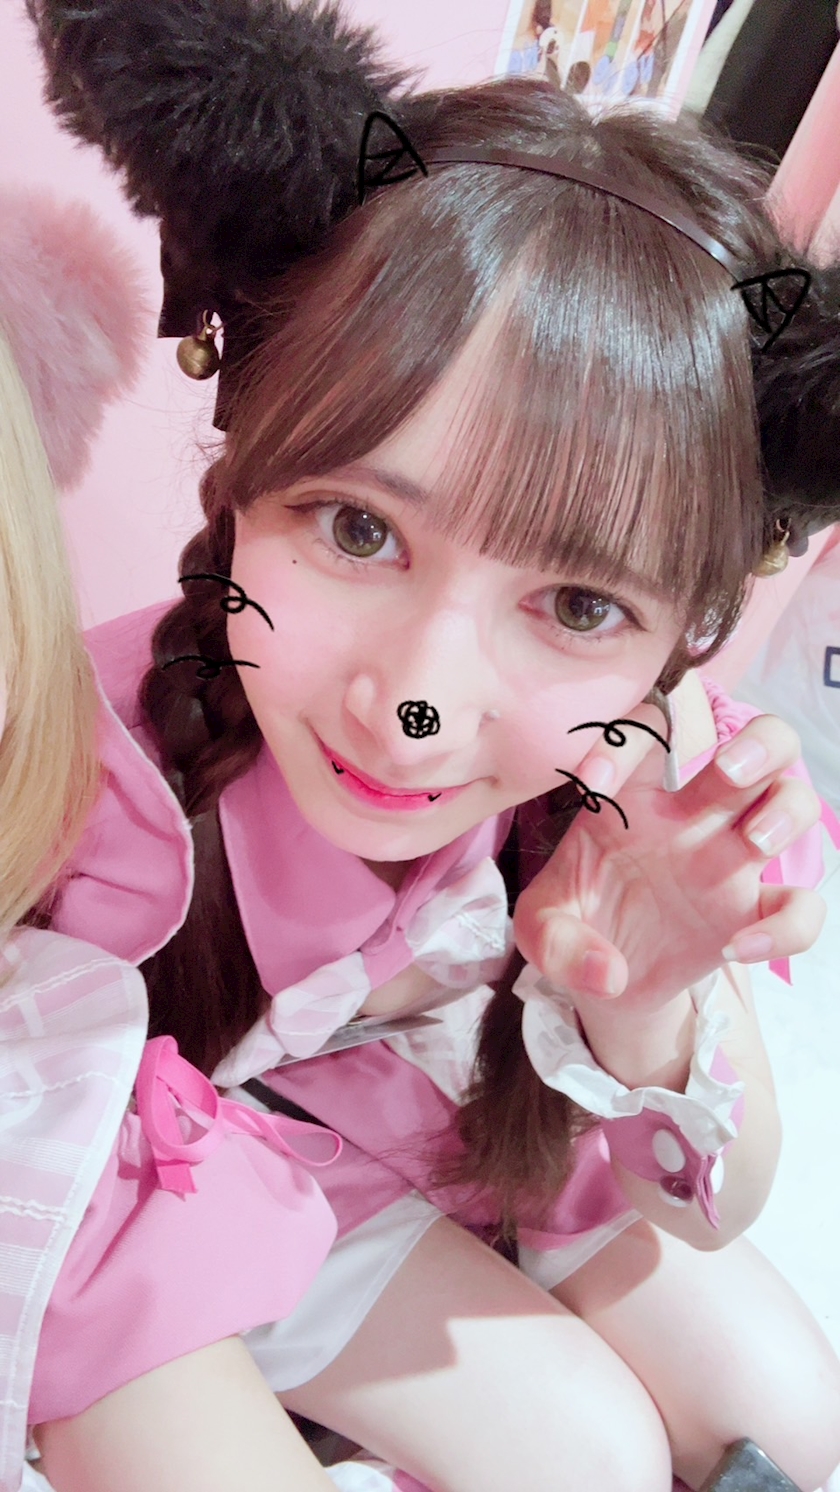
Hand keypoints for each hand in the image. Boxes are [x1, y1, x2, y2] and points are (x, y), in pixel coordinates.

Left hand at [514, 711, 825, 1015]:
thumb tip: (607, 972)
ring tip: (753, 842)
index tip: (592, 786)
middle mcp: (694, 816)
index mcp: (635, 796)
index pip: (649, 732)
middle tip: (730, 772)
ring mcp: (730, 859)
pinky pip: (801, 905)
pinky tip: (739, 947)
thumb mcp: (540, 929)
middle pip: (761, 743)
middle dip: (759, 743)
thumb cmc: (574, 928)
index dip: (626, 740)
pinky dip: (787, 926)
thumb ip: (555, 941)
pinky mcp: (751, 911)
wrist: (605, 984)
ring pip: (794, 800)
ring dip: (786, 811)